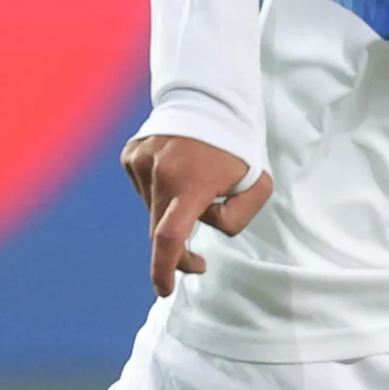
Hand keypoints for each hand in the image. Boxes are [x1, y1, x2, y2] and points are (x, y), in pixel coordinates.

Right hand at [121, 134, 272, 297]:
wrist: (208, 99)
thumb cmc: (238, 147)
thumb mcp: (257, 186)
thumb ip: (235, 219)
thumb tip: (205, 226)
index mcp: (190, 183)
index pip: (168, 237)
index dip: (164, 269)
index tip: (164, 290)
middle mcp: (159, 173)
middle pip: (158, 231)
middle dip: (176, 251)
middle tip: (197, 259)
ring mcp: (140, 162)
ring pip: (152, 210)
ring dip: (171, 213)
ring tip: (193, 187)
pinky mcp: (131, 155)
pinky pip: (143, 188)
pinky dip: (159, 192)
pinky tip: (176, 173)